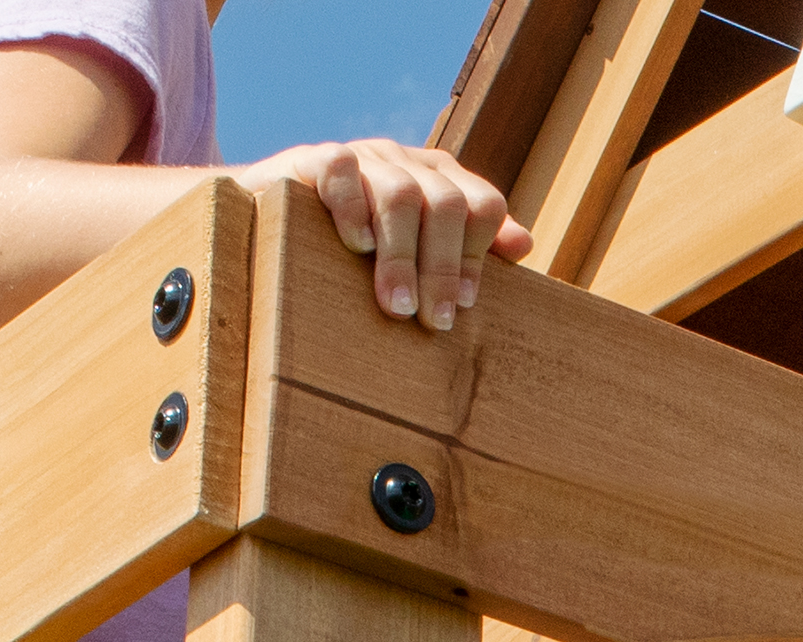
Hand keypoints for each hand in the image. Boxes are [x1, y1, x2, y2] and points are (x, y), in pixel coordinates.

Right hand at [242, 138, 529, 331]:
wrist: (278, 226)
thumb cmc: (361, 256)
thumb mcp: (419, 256)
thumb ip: (469, 251)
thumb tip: (524, 243)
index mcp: (441, 183)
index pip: (483, 205)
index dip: (476, 256)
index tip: (463, 305)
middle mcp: (407, 165)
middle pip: (445, 204)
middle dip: (441, 268)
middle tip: (432, 322)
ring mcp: (364, 158)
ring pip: (400, 194)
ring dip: (401, 257)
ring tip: (396, 306)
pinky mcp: (315, 158)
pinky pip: (342, 170)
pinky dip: (353, 210)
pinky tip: (355, 248)